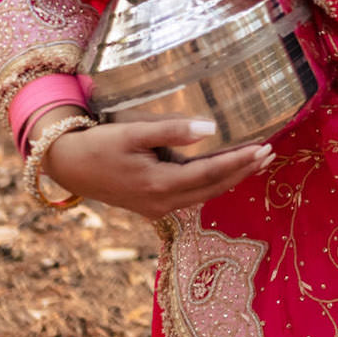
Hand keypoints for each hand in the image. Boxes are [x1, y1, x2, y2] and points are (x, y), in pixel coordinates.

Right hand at [40, 115, 273, 220]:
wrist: (67, 166)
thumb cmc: (98, 144)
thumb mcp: (133, 132)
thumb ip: (172, 131)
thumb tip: (210, 129)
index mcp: (160, 185)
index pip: (212, 173)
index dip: (240, 161)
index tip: (264, 148)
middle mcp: (163, 203)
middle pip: (214, 188)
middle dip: (244, 171)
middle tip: (270, 153)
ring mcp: (158, 207)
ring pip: (204, 194)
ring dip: (231, 177)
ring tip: (255, 160)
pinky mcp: (152, 204)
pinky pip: (191, 194)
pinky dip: (212, 181)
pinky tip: (223, 169)